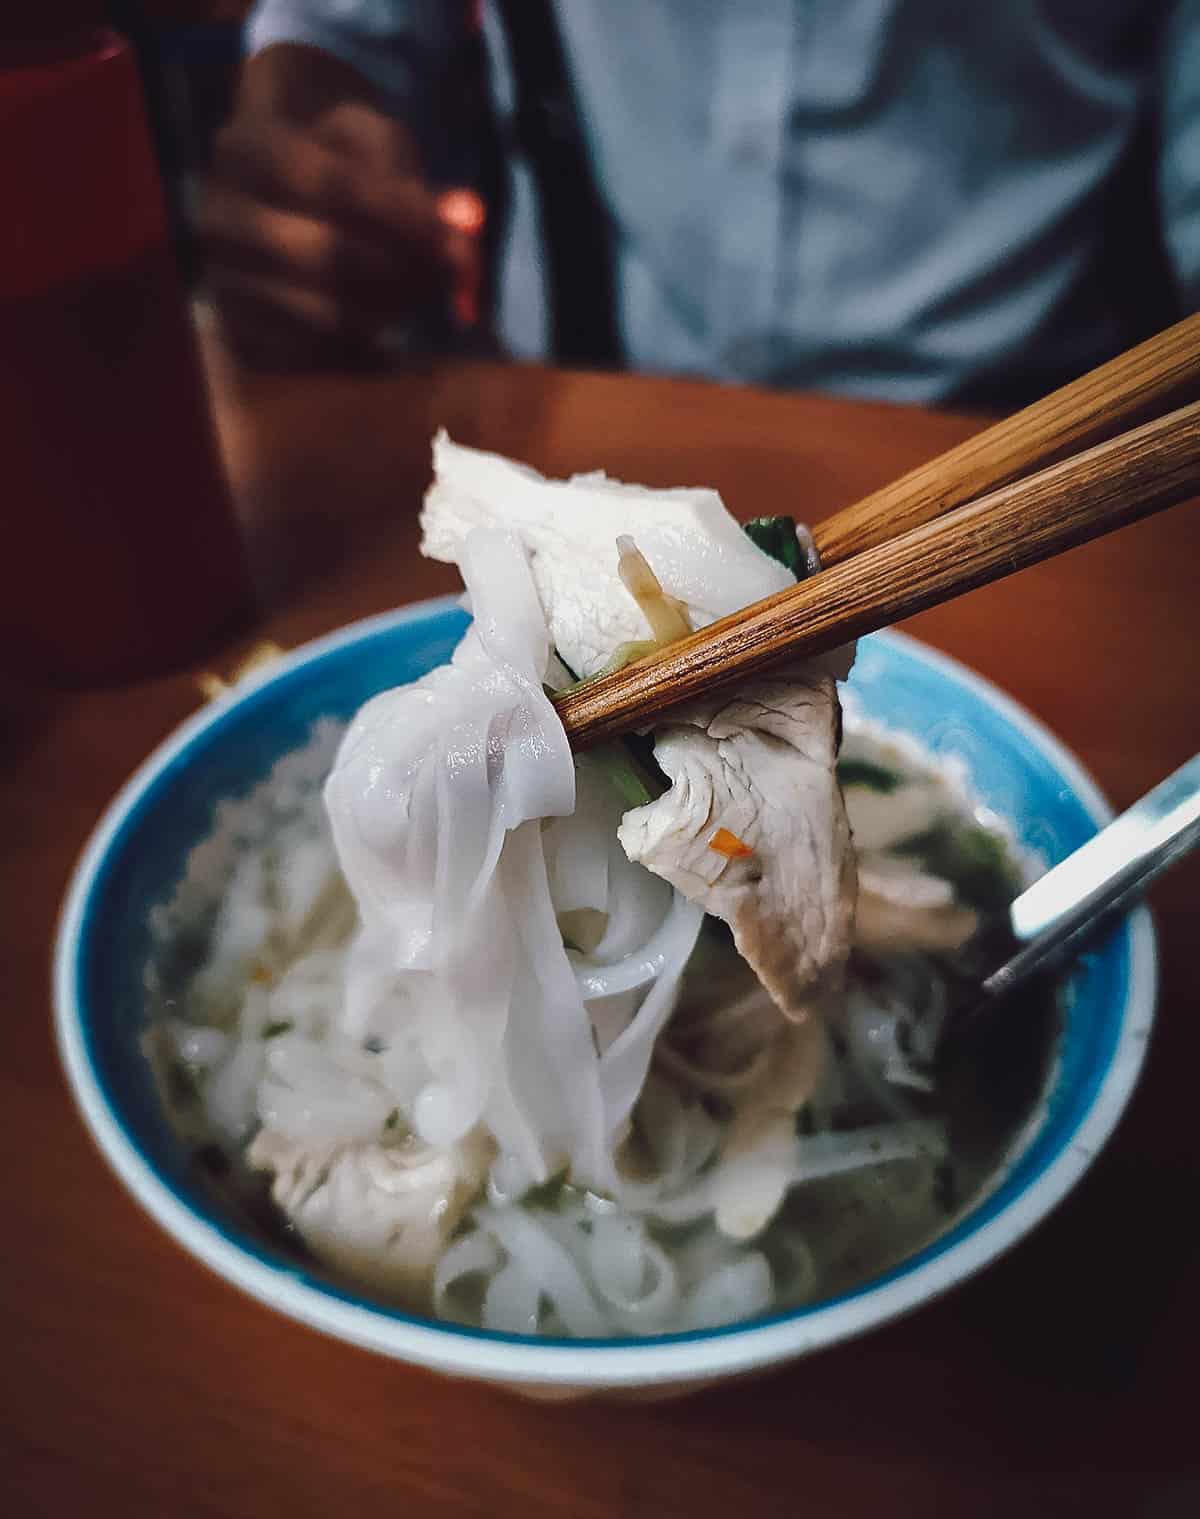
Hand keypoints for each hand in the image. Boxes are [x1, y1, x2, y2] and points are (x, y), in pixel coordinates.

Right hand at [198, 44, 479, 367]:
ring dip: (392, 313)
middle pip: (327, 256)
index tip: (450, 231)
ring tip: (420, 297)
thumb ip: (416, 182)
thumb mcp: (375, 142)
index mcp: (244, 148)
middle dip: (403, 268)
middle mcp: (219, 218)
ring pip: (324, 315)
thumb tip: (465, 228)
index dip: (398, 212)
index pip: (329, 183)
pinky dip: (365, 355)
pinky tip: (390, 341)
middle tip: (447, 273)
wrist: (283, 192)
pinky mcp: (241, 337)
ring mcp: (223, 282)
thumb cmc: (337, 157)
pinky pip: (316, 359)